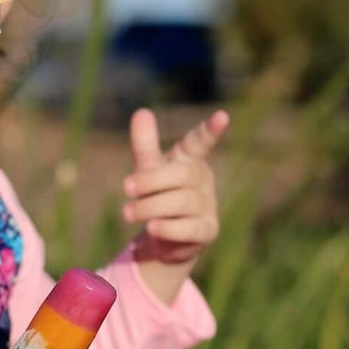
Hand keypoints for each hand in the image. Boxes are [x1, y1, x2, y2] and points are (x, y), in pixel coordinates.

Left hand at [121, 107, 228, 265]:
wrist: (162, 236)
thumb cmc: (156, 193)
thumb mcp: (148, 168)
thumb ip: (145, 144)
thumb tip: (141, 111)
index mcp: (190, 159)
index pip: (201, 142)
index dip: (210, 130)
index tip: (223, 116)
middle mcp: (203, 180)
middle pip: (182, 174)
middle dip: (151, 180)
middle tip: (126, 187)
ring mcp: (208, 206)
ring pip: (182, 202)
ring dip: (151, 207)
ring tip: (127, 213)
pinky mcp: (206, 231)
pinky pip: (189, 228)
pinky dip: (169, 228)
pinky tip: (152, 228)